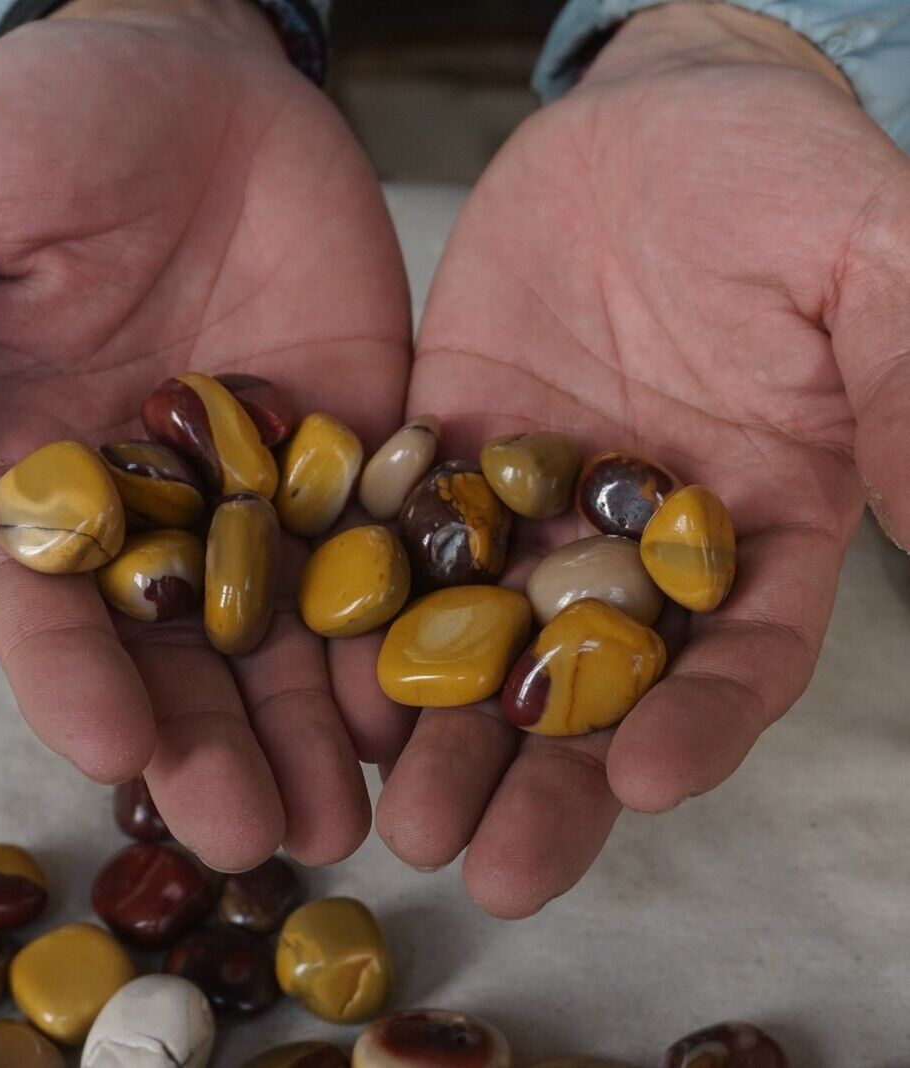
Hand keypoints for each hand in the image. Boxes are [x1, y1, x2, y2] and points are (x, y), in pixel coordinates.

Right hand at [0, 0, 411, 869]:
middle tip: (259, 839)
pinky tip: (421, 700)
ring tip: (347, 820)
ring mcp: (269, 486)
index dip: (76, 681)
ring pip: (288, 630)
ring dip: (314, 727)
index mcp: (48, 477)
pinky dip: (397, 624)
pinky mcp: (358, 448)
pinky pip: (382, 548)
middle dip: (215, 744)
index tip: (115, 751)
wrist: (203, 74)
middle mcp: (160, 507)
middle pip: (182, 651)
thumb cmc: (58, 129)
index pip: (50, 607)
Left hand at [376, 2, 909, 915]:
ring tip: (400, 813)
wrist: (650, 122)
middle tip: (488, 866)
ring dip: (444, 731)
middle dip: (545, 776)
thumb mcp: (869, 264)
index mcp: (753, 527)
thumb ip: (903, 387)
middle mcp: (634, 543)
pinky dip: (371, 615)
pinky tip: (334, 682)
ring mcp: (531, 504)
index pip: (738, 656)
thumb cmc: (778, 181)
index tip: (644, 780)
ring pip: (486, 640)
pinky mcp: (442, 454)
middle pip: (594, 686)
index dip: (701, 723)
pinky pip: (403, 545)